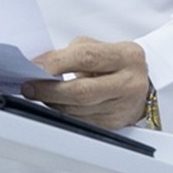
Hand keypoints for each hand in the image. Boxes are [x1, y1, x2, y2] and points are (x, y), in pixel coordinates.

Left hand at [21, 37, 151, 129]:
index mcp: (127, 56)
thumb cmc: (116, 63)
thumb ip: (71, 53)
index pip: (86, 57)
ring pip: (78, 110)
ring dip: (52, 103)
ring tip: (38, 94)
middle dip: (50, 90)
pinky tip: (54, 104)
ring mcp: (123, 107)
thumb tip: (40, 64)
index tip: (34, 66)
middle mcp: (130, 83)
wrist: (143, 84)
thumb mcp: (100, 48)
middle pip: (82, 91)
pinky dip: (63, 113)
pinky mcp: (114, 124)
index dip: (56, 63)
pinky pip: (81, 121)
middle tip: (29, 87)